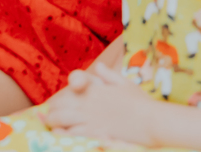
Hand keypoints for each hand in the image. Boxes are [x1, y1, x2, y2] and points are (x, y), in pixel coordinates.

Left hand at [41, 63, 155, 144]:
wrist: (153, 121)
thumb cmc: (142, 102)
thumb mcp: (125, 84)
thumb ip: (109, 75)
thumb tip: (98, 65)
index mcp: (94, 89)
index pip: (68, 91)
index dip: (58, 98)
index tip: (54, 103)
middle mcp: (88, 101)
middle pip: (60, 104)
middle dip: (52, 110)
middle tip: (48, 116)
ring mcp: (90, 117)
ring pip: (61, 118)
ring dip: (52, 122)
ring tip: (50, 125)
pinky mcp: (94, 132)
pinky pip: (71, 132)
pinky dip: (62, 133)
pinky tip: (57, 134)